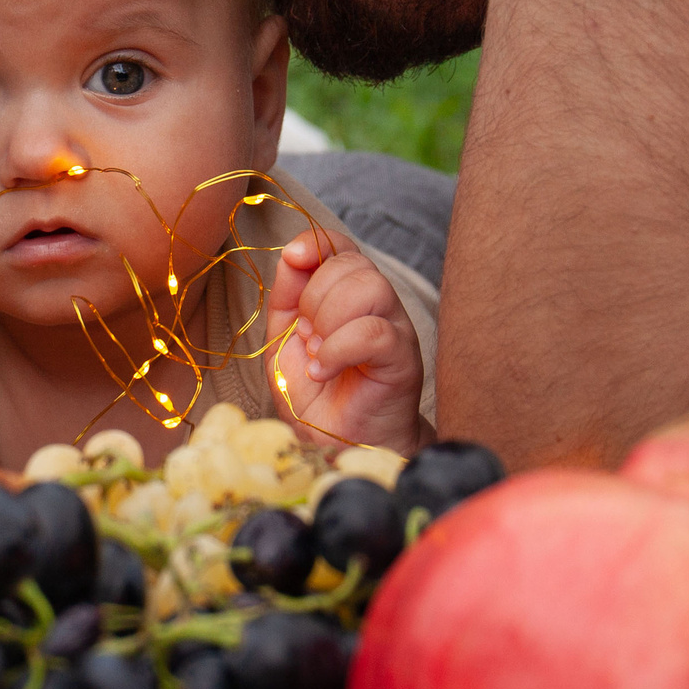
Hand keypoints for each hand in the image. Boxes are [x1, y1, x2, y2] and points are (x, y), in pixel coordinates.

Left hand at [265, 230, 426, 455]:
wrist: (340, 445)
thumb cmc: (318, 395)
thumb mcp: (286, 340)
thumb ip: (287, 296)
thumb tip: (293, 255)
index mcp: (349, 295)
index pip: (342, 245)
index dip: (317, 243)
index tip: (294, 259)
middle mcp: (378, 306)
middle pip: (352, 263)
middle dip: (315, 297)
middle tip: (307, 337)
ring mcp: (395, 330)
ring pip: (369, 287)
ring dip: (329, 320)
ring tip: (318, 353)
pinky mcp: (403, 359)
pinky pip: (373, 332)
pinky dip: (338, 349)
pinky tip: (324, 371)